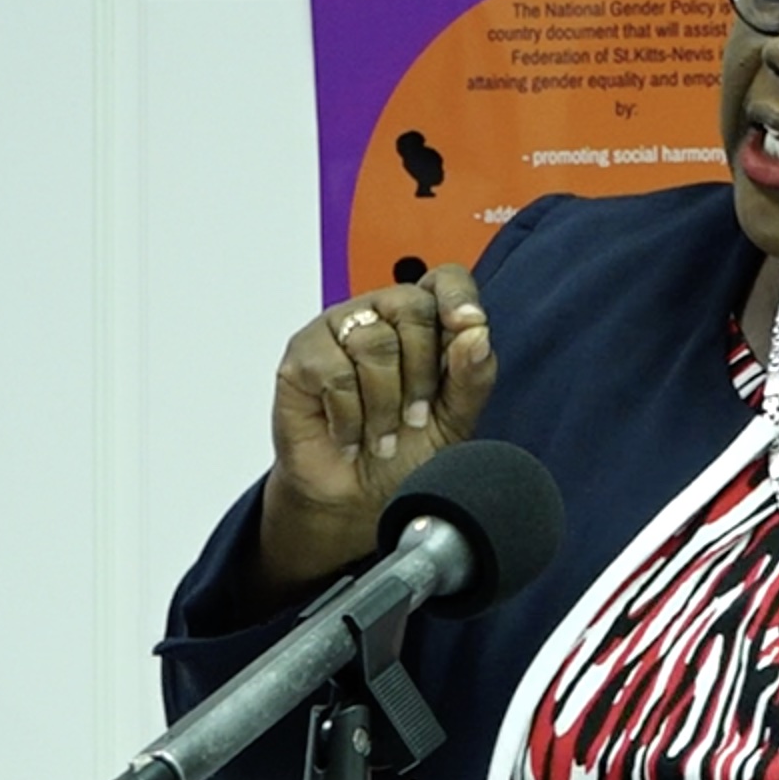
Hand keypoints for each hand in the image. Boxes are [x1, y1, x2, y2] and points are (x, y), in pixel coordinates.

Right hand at [253, 264, 495, 594]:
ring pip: (373, 343)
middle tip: (415, 418)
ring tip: (382, 436)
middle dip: (422, 373)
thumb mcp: (455, 421)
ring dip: (384, 404)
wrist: (356, 499)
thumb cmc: (406, 453)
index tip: (470, 326)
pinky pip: (334, 372)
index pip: (445, 281)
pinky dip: (349, 416)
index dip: (458, 297)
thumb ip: (472, 377)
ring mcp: (337, 331)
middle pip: (412, 307)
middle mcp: (379, 316)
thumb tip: (477, 335)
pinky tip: (351, 438)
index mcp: (423, 322)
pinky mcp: (301, 358)